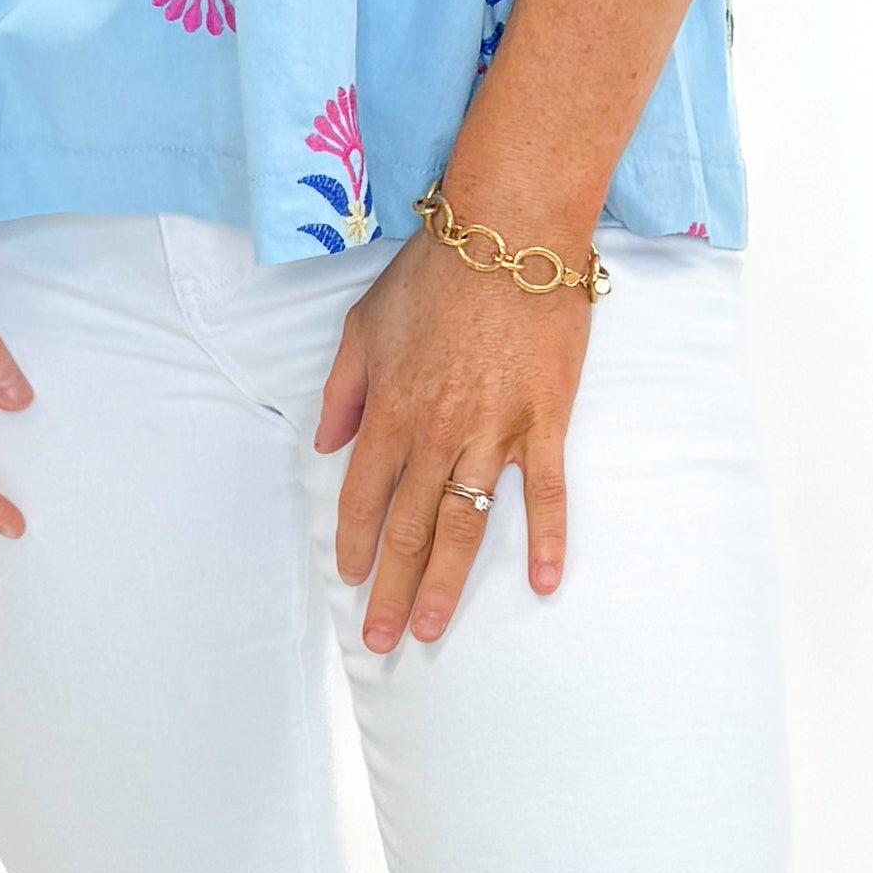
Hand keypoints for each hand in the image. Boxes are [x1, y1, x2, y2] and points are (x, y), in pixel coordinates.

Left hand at [314, 225, 590, 649]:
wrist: (509, 232)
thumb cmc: (435, 272)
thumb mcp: (364, 322)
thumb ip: (342, 388)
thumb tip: (325, 445)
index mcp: (391, 409)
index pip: (363, 495)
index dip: (354, 542)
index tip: (351, 579)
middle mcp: (438, 432)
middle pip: (411, 526)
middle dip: (393, 588)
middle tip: (384, 639)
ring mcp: (494, 431)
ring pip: (467, 524)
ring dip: (447, 583)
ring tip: (432, 628)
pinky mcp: (544, 422)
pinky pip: (547, 493)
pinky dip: (546, 540)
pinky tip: (541, 583)